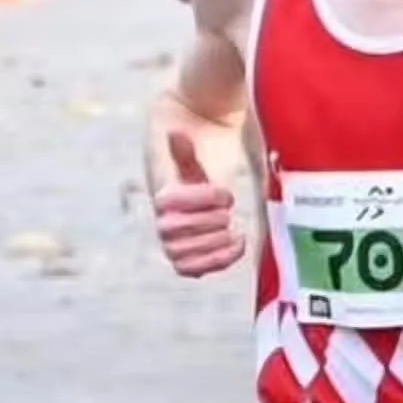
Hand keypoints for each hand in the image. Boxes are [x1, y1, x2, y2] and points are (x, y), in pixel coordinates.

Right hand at [152, 128, 245, 277]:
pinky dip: (218, 261)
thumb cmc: (196, 155)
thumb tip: (176, 134)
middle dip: (205, 223)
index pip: (167, 204)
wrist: (200, 172)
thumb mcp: (191, 147)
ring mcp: (176, 240)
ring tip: (232, 229)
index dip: (199, 200)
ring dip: (211, 246)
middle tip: (227, 213)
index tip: (225, 192)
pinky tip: (240, 243)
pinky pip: (194, 269)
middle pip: (170, 232)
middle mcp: (163, 220)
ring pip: (181, 256)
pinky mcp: (193, 252)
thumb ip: (184, 146)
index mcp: (162, 193)